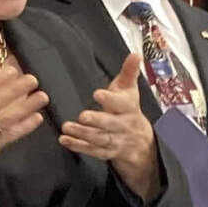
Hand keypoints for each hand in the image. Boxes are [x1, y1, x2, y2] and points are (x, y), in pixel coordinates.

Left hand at [60, 53, 159, 200]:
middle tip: (82, 116)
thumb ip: (129, 72)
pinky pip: (94, 151)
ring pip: (100, 138)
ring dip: (83, 134)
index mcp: (128, 107)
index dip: (110, 99)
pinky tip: (65, 140)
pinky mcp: (108, 152)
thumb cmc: (129, 109)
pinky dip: (79, 146)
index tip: (98, 94)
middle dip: (96, 120)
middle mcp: (123, 124)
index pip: (121, 103)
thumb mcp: (130, 89)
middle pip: (110, 123)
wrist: (141, 141)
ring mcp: (116, 140)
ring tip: (67, 127)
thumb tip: (135, 54)